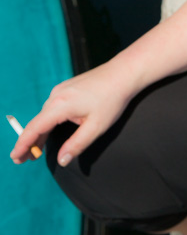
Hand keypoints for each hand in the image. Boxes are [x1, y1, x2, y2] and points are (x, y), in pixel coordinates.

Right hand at [10, 60, 132, 165]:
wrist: (123, 74)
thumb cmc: (112, 100)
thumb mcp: (95, 127)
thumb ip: (76, 145)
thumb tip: (61, 160)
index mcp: (60, 106)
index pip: (35, 128)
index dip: (23, 144)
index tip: (15, 158)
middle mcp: (56, 95)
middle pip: (38, 122)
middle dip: (30, 141)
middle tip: (23, 160)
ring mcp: (61, 89)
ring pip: (45, 115)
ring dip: (40, 132)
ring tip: (35, 150)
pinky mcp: (68, 87)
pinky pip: (52, 107)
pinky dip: (48, 121)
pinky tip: (49, 131)